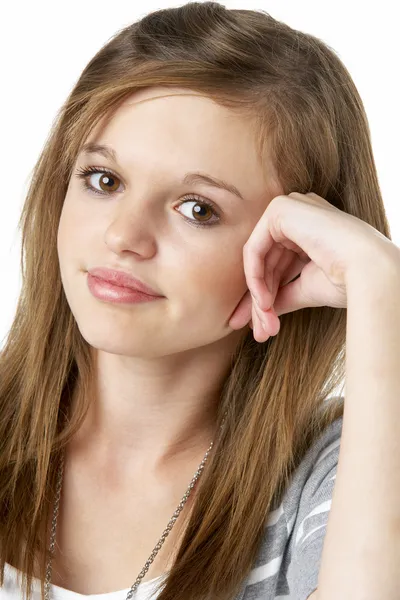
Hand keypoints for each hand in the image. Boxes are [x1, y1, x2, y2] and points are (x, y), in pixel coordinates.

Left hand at [229, 191, 397, 340]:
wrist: (369, 271)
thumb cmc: (348, 279)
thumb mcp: (307, 288)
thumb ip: (282, 295)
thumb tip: (260, 313)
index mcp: (309, 226)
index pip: (279, 261)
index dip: (268, 292)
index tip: (262, 324)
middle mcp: (299, 213)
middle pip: (267, 261)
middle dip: (260, 299)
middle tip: (259, 331)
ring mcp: (290, 207)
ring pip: (258, 258)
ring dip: (258, 295)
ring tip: (263, 324)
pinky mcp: (280, 210)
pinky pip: (254, 249)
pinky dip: (255, 278)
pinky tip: (263, 303)